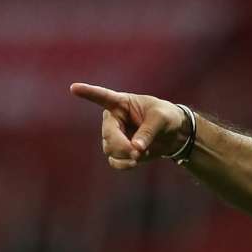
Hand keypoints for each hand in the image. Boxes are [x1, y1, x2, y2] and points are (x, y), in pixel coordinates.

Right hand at [70, 83, 187, 169]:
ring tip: (140, 154)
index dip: (88, 92)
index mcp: (121, 103)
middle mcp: (114, 119)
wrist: (176, 133)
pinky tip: (133, 163)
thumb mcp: (161, 118)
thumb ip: (148, 131)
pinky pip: (114, 161)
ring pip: (109, 149)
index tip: (74, 87)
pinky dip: (123, 164)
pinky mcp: (121, 150)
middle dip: (121, 146)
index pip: (102, 96)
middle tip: (137, 152)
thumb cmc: (167, 116)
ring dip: (125, 155)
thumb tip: (135, 149)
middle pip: (108, 135)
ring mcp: (116, 136)